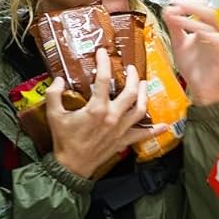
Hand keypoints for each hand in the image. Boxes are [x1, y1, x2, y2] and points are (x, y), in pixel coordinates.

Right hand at [46, 48, 167, 177]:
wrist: (71, 166)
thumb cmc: (64, 140)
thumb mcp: (54, 115)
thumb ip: (54, 95)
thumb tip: (58, 80)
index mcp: (97, 109)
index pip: (104, 80)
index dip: (104, 63)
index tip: (103, 52)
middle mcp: (113, 117)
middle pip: (130, 92)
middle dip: (133, 77)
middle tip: (131, 68)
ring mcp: (121, 129)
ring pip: (140, 109)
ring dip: (143, 95)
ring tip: (144, 84)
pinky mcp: (124, 140)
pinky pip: (143, 135)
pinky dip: (154, 131)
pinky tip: (164, 125)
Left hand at [162, 0, 218, 105]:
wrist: (200, 88)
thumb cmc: (192, 67)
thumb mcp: (178, 44)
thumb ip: (174, 27)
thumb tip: (167, 9)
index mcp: (205, 29)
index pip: (202, 8)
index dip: (190, 3)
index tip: (174, 3)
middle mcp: (215, 34)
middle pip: (210, 13)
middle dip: (192, 7)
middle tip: (177, 6)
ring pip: (211, 27)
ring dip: (192, 21)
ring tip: (177, 20)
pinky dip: (206, 36)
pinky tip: (194, 35)